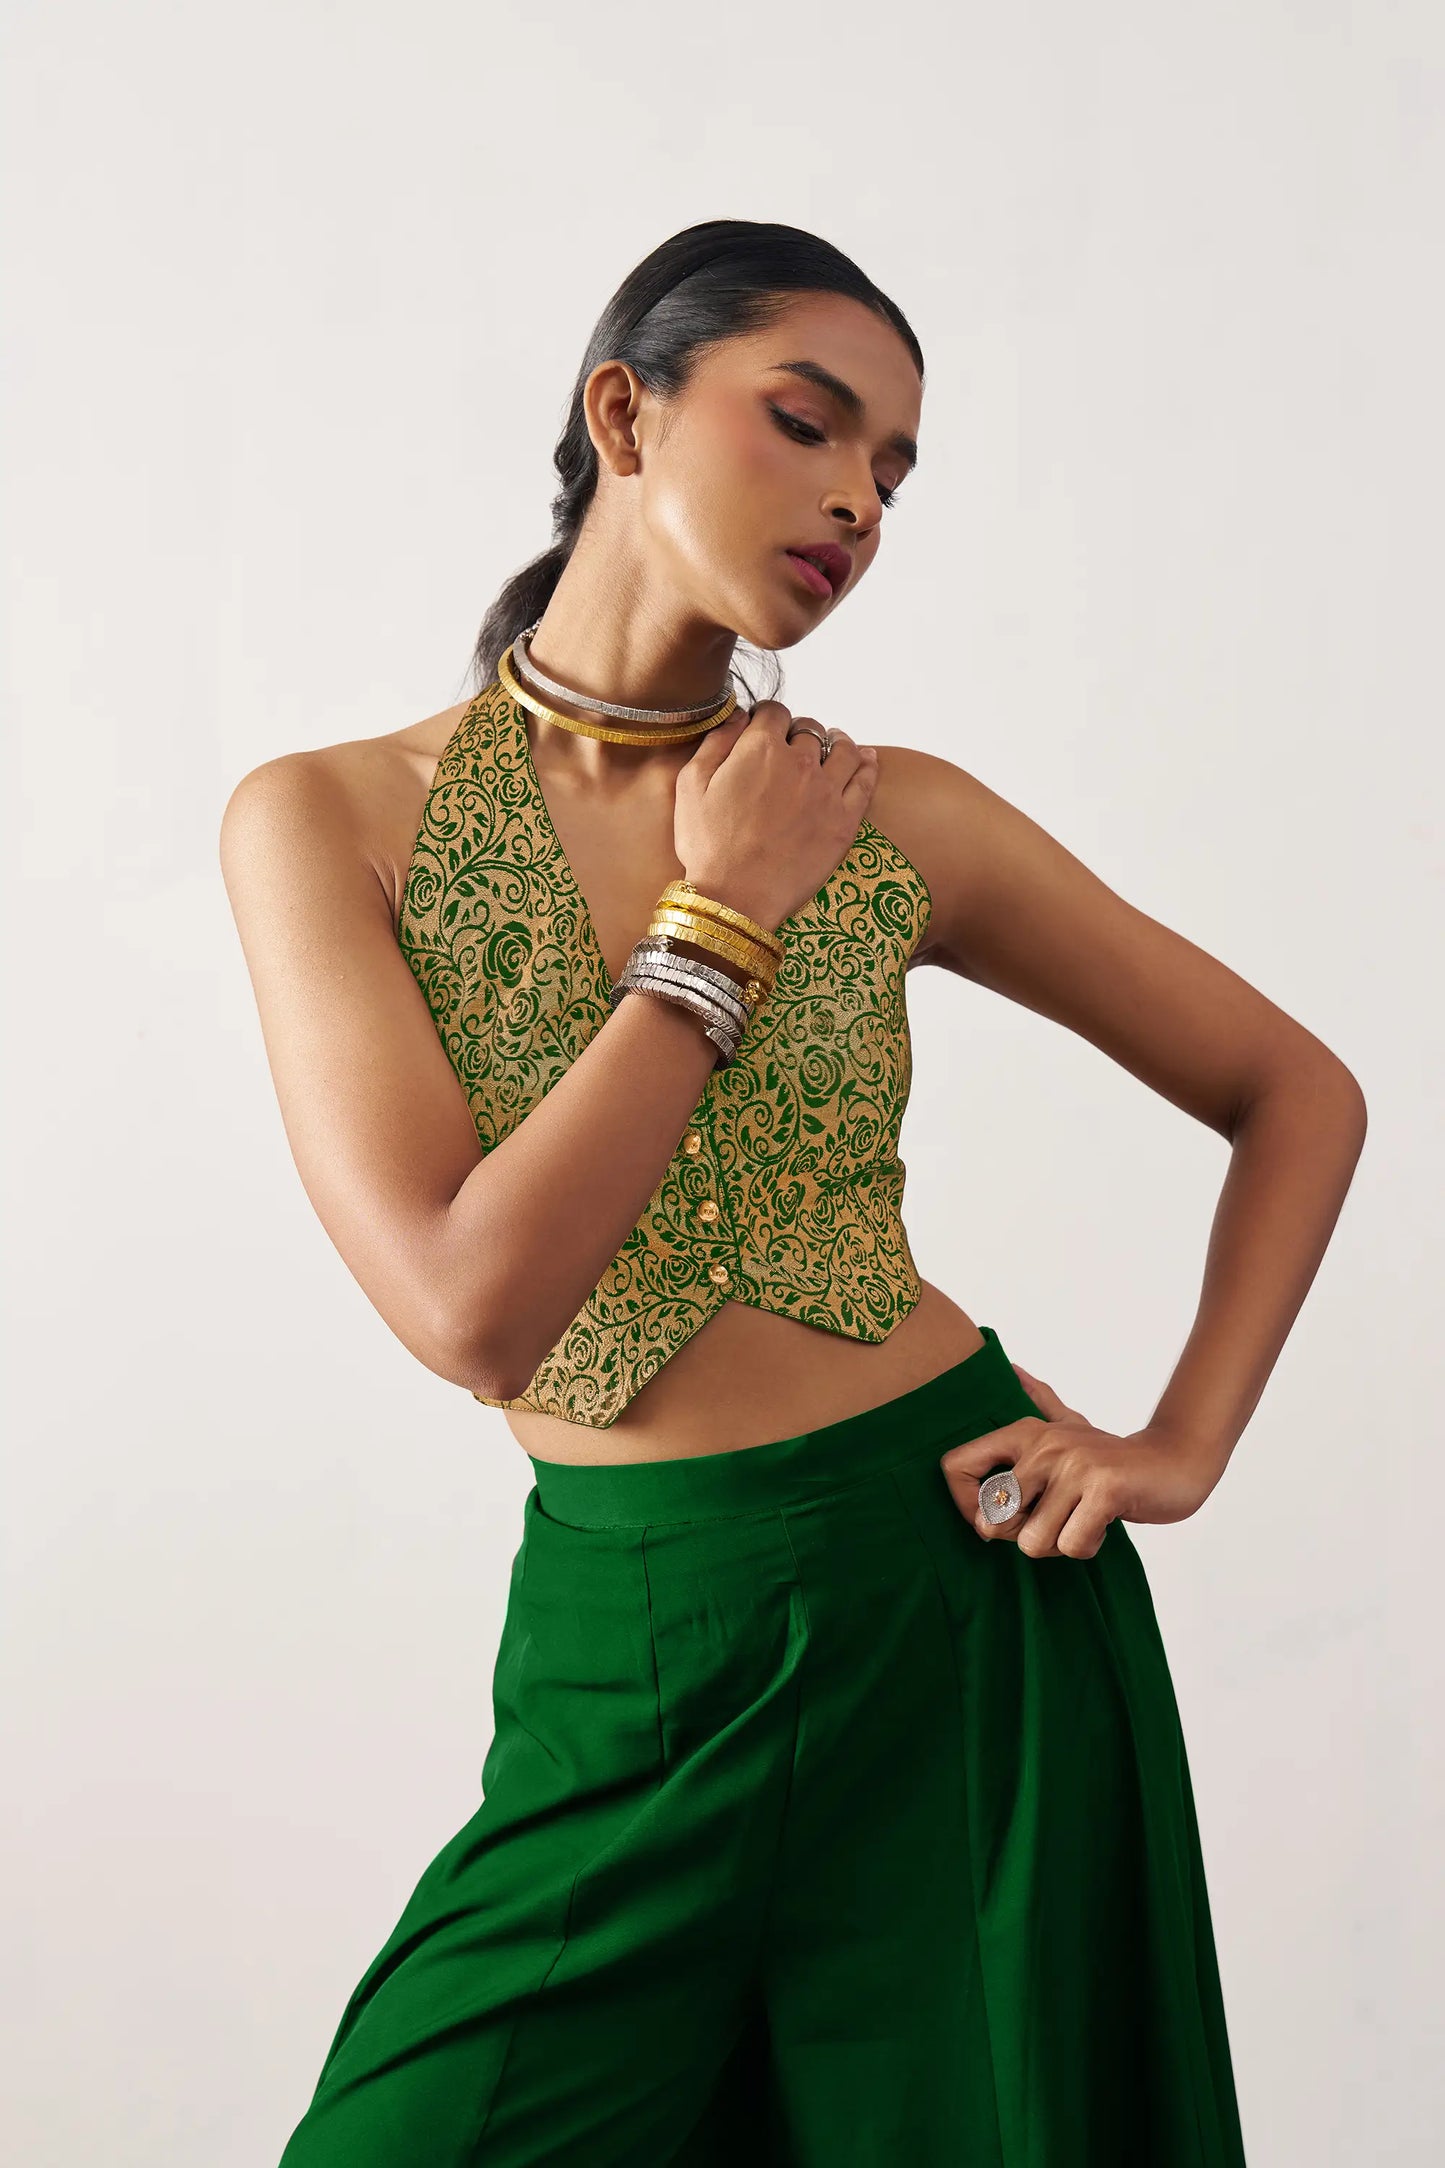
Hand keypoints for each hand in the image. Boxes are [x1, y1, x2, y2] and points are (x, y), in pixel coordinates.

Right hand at [673, 700, 877, 931]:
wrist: (737, 898)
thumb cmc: (708, 845)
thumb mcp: (690, 785)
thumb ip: (716, 741)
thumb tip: (738, 716)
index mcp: (760, 749)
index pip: (774, 711)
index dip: (766, 716)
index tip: (763, 727)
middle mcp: (800, 763)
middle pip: (808, 729)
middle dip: (798, 731)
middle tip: (791, 746)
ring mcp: (827, 792)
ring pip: (843, 749)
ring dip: (837, 740)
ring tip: (834, 742)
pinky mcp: (845, 821)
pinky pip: (865, 781)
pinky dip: (868, 764)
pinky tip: (866, 758)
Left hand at [939, 1360, 1216, 1559]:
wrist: (1176, 1461)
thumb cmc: (1114, 1457)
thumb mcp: (1071, 1423)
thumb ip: (1040, 1399)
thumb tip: (1011, 1368)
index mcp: (1024, 1432)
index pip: (954, 1467)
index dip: (964, 1505)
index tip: (993, 1522)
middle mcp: (1043, 1445)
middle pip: (995, 1522)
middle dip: (1023, 1537)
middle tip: (1055, 1522)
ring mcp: (1073, 1465)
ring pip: (1033, 1541)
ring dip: (1060, 1544)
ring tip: (1082, 1520)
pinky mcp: (1103, 1489)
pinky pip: (1071, 1545)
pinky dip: (1087, 1546)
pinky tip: (1100, 1525)